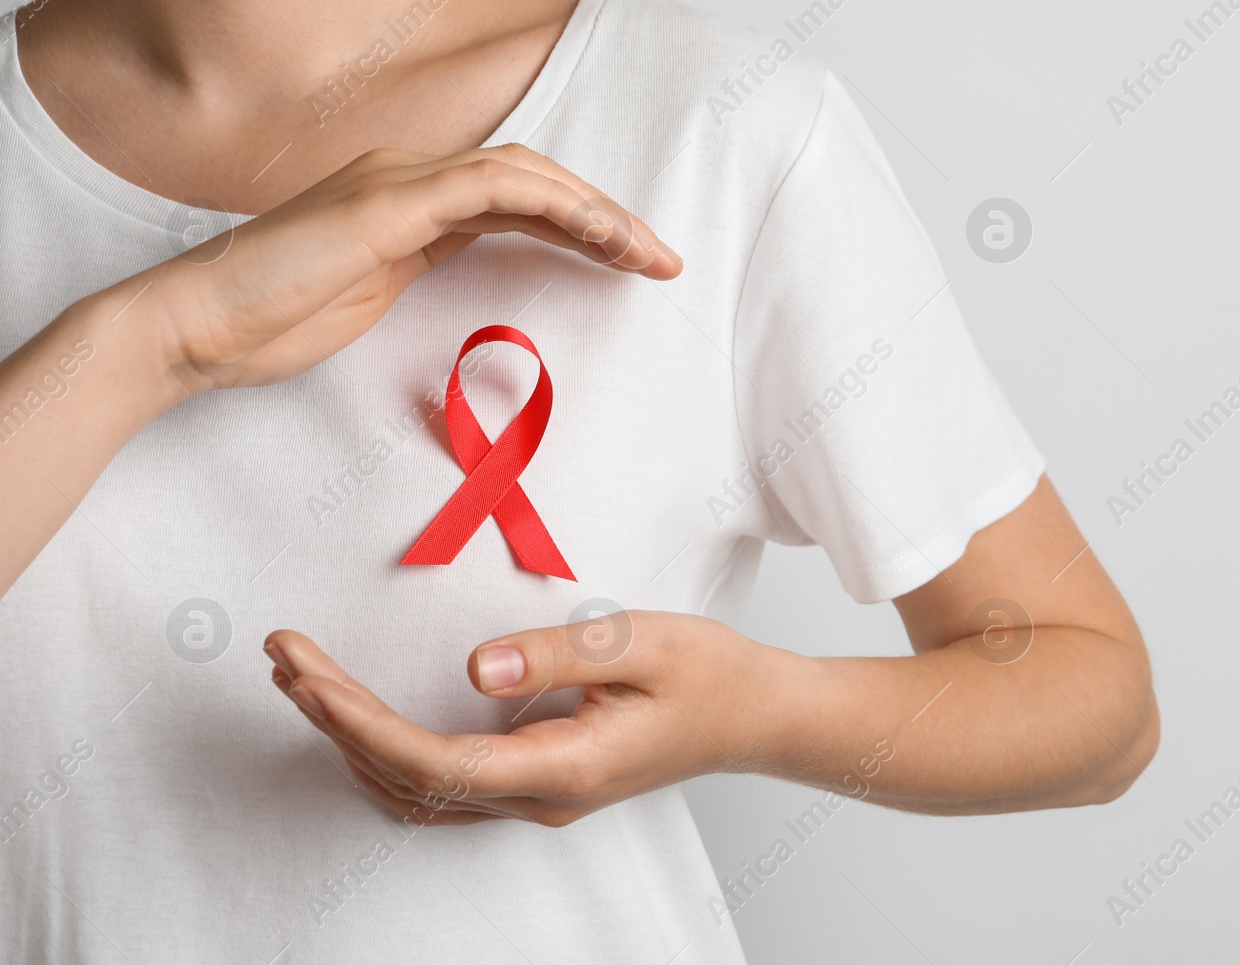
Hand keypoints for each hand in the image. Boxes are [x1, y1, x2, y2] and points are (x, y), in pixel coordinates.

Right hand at [134, 143, 679, 395]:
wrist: (198, 327)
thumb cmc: (275, 320)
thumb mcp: (372, 295)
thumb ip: (422, 271)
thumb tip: (475, 278)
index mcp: (409, 200)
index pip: (518, 197)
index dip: (582, 223)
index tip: (633, 262)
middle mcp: (409, 178)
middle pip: (533, 179)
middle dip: (605, 216)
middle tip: (661, 257)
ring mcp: (396, 183)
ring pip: (524, 175)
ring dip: (594, 210)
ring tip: (645, 251)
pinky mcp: (387, 205)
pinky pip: (488, 187)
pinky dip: (549, 203)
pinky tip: (594, 231)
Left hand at [263, 611, 787, 826]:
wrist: (754, 715)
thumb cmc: (708, 674)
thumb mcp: (642, 643)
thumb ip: (557, 654)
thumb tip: (473, 668)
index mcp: (563, 769)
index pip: (435, 762)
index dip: (361, 723)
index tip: (308, 675)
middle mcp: (538, 797)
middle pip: (408, 778)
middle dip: (334, 720)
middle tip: (283, 655)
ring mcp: (535, 798)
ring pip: (415, 791)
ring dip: (350, 739)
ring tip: (301, 677)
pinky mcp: (535, 782)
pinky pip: (439, 784)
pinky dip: (384, 751)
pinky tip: (358, 716)